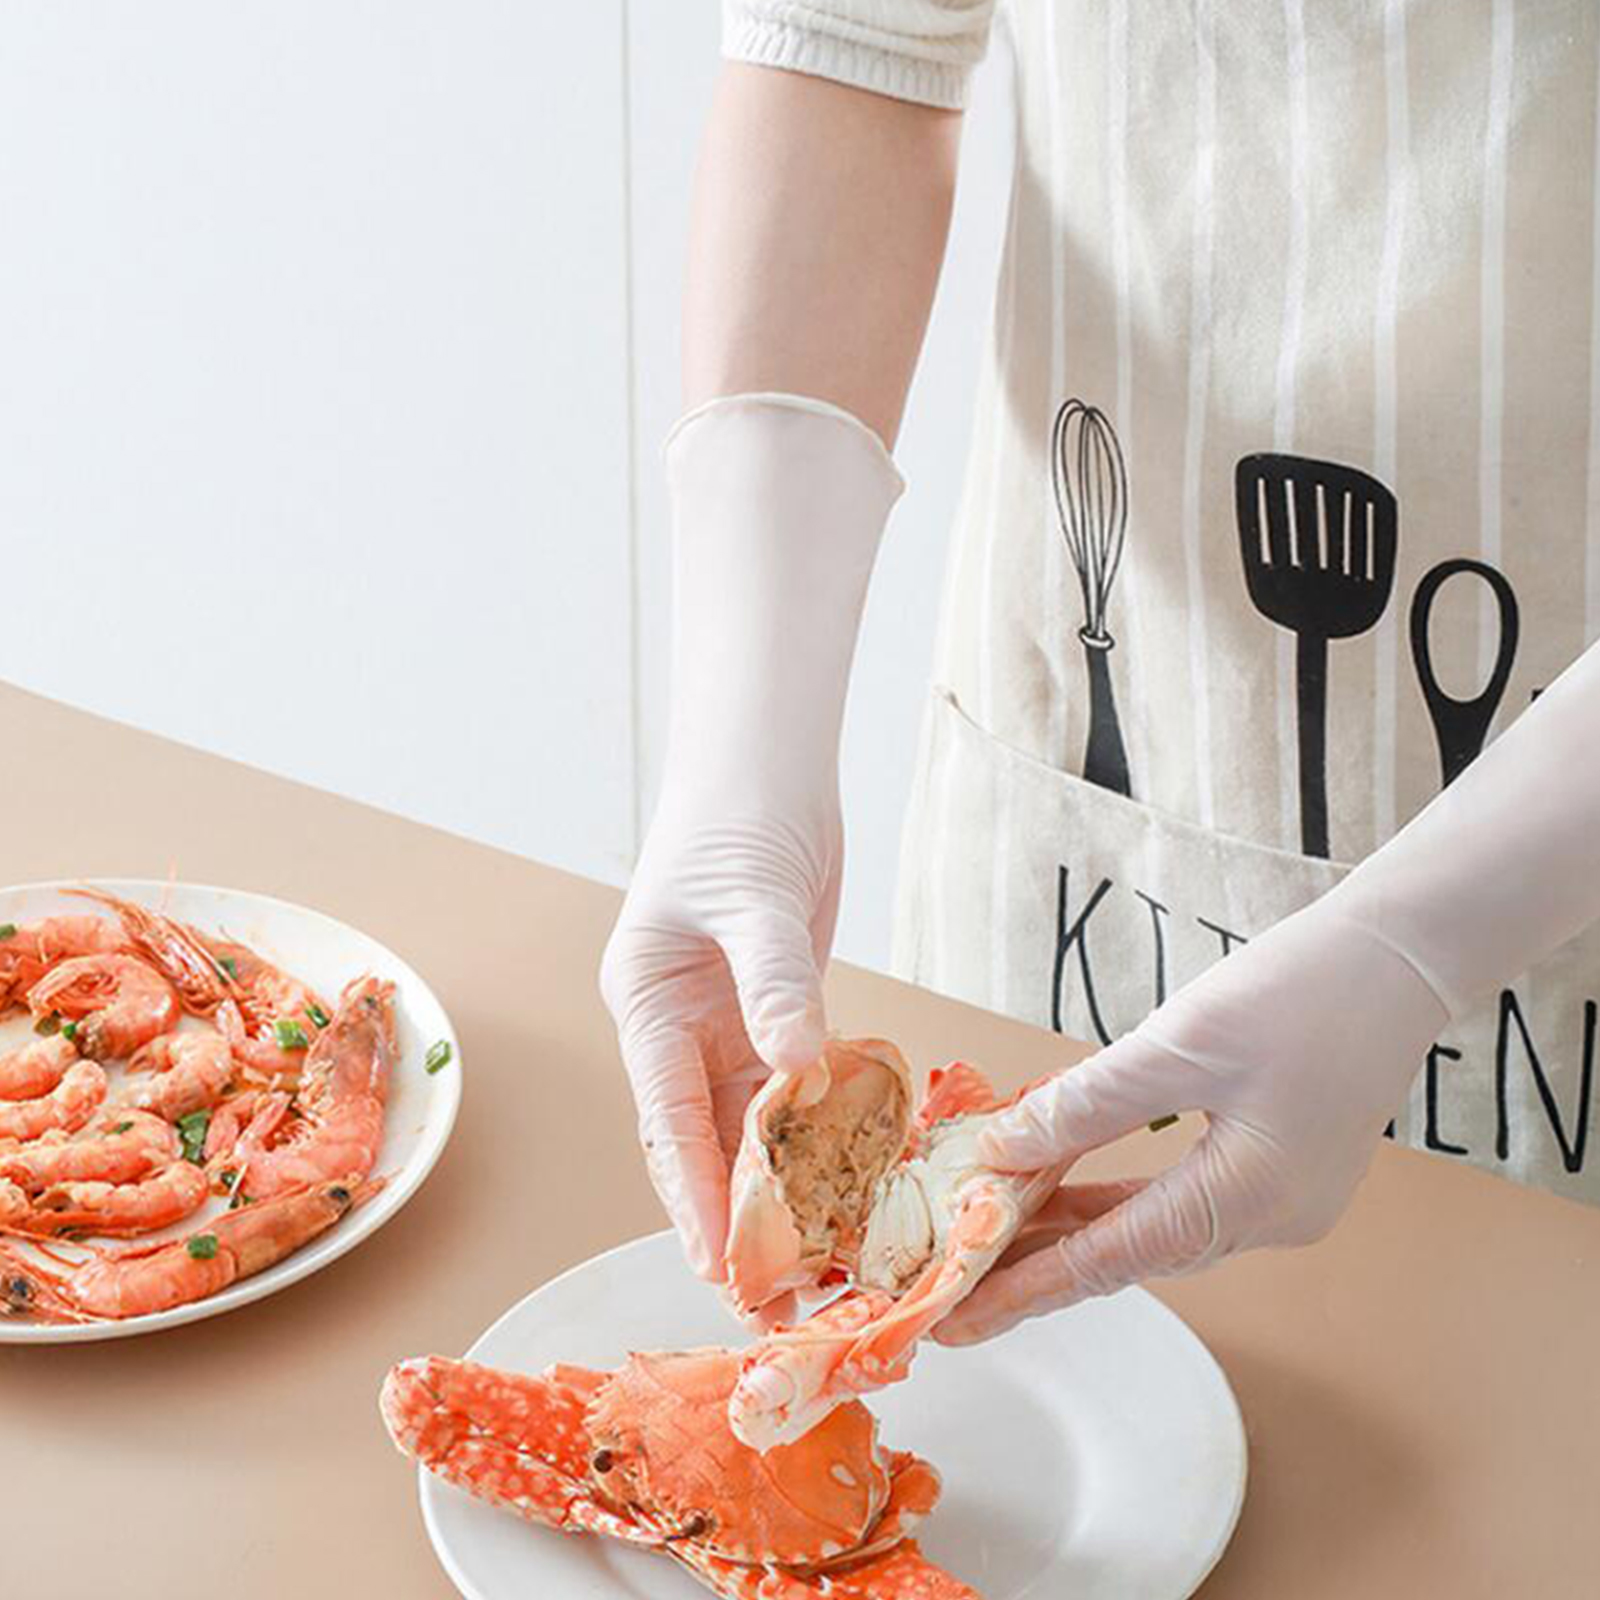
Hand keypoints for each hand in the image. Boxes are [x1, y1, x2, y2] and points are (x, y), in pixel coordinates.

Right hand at [599, 394, 901, 1283]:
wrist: (766, 766)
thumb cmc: (736, 818)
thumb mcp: (753, 900)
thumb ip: (775, 984)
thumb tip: (796, 1071)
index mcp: (648, 1005)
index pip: (668, 1118)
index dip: (693, 1197)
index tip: (721, 1268)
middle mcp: (681, 1027)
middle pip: (706, 1139)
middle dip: (738, 1215)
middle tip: (777, 1294)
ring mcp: (730, 1023)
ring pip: (755, 1126)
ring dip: (785, 1188)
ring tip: (823, 1260)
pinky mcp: (778, 1011)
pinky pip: (798, 1090)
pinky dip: (822, 1134)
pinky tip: (853, 1181)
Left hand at [939, 635, 1599, 1342]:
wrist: (1399, 956)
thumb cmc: (1299, 991)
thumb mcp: (1178, 1044)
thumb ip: (1084, 1104)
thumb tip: (999, 1150)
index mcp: (1247, 1198)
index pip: (1109, 1261)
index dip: (1025, 1289)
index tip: (958, 1320)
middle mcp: (1268, 1219)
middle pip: (1129, 1255)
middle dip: (1039, 1266)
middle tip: (958, 1285)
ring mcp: (1282, 1200)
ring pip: (1153, 1229)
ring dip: (1075, 1228)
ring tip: (992, 1235)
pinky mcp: (1282, 1171)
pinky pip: (1180, 1200)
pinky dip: (1119, 1196)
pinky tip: (1066, 1184)